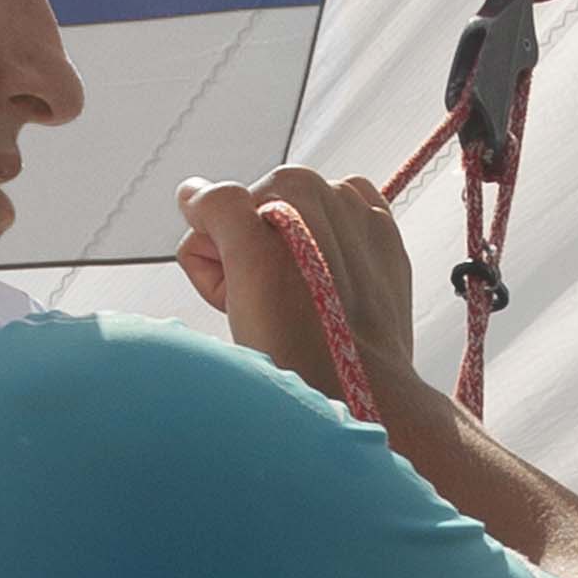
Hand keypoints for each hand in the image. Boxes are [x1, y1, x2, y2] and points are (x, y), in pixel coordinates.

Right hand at [174, 168, 429, 432]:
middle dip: (248, 258)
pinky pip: (333, 241)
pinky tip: (326, 296)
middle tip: (265, 309)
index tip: (239, 295)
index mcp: (296, 185)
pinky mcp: (383, 245)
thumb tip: (194, 192)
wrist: (363, 393)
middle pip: (255, 219)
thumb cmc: (301, 346)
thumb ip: (218, 210)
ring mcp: (363, 218)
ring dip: (283, 264)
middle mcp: (334, 192)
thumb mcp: (247, 269)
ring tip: (297, 309)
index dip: (218, 260)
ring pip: (292, 232)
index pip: (219, 212)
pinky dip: (323, 262)